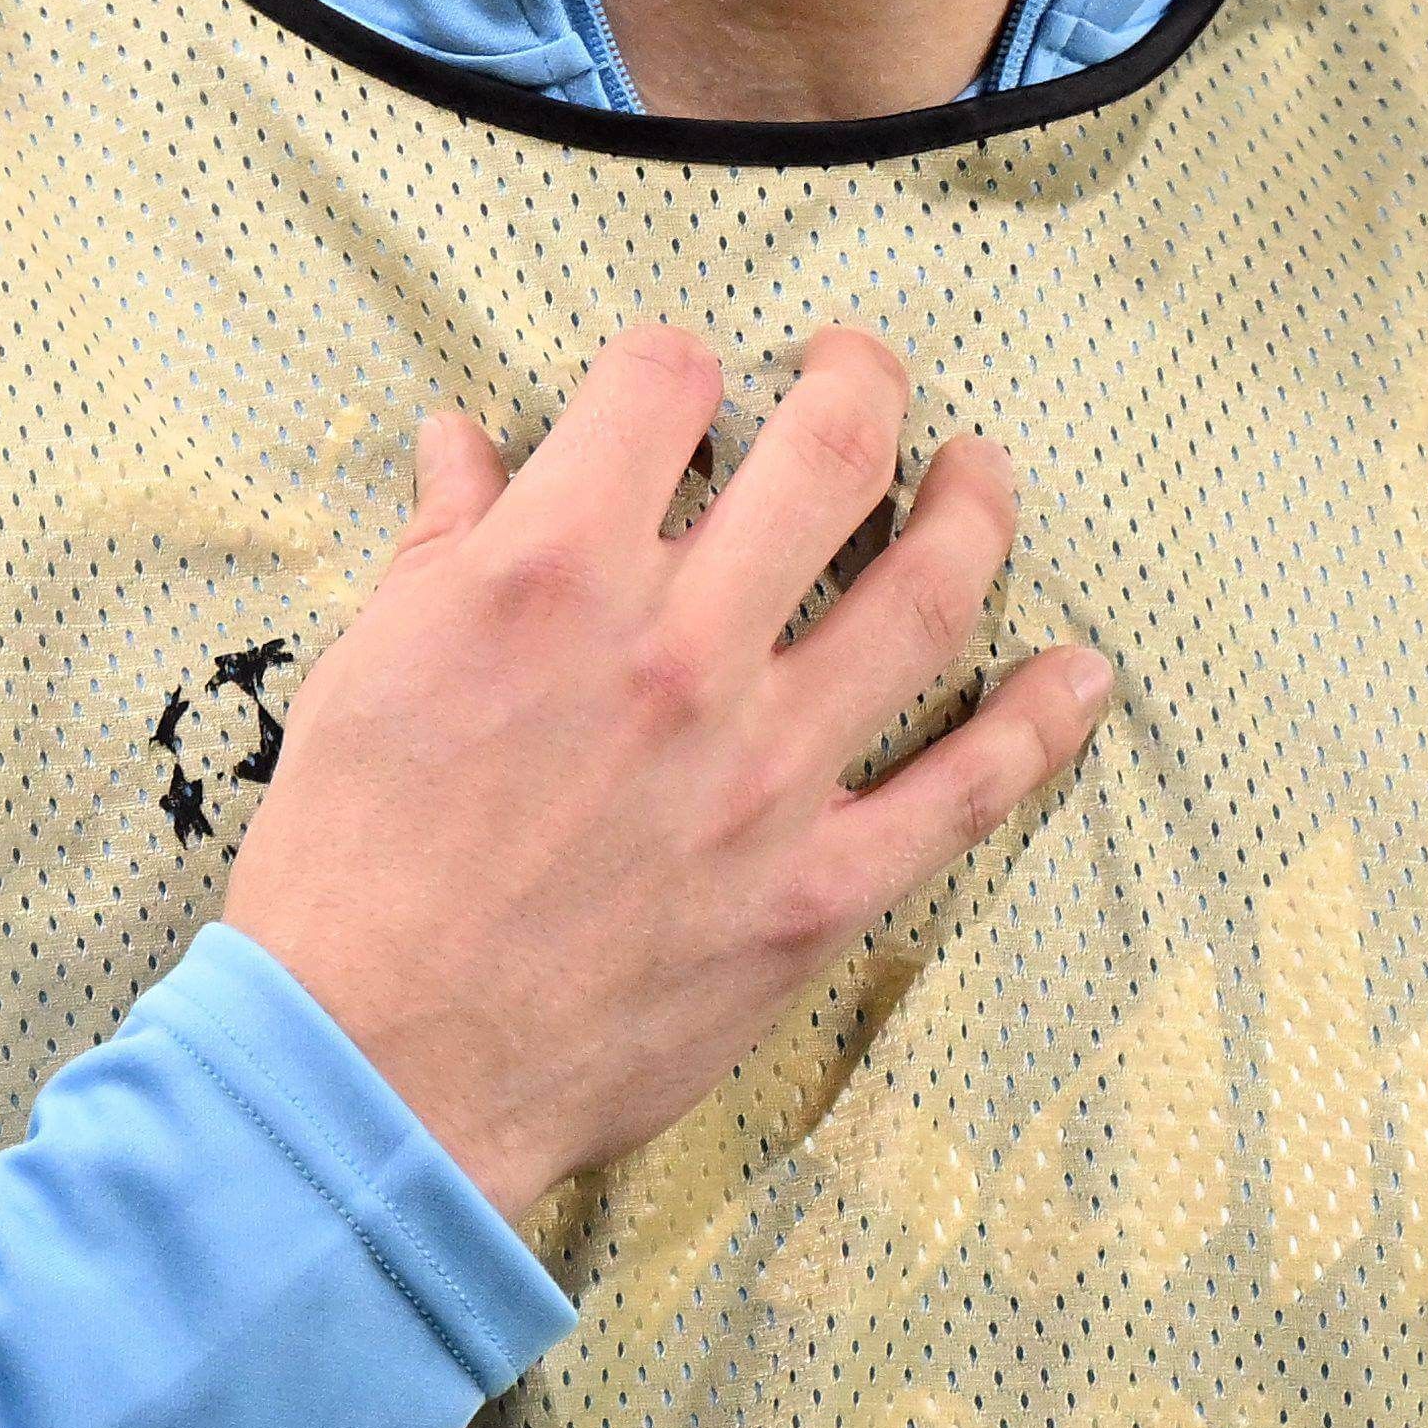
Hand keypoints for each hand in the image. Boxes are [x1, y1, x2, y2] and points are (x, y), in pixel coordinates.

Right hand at [228, 323, 1119, 1221]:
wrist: (378, 1064)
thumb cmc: (352, 864)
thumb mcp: (365, 668)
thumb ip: (441, 543)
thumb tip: (462, 443)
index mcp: (550, 574)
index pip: (660, 386)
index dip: (674, 362)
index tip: (681, 383)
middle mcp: (679, 650)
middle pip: (828, 455)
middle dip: (861, 382)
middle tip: (862, 371)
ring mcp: (765, 770)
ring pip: (927, 598)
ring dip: (973, 511)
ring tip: (981, 472)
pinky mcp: (818, 886)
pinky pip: (966, 791)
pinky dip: (1039, 723)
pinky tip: (1076, 673)